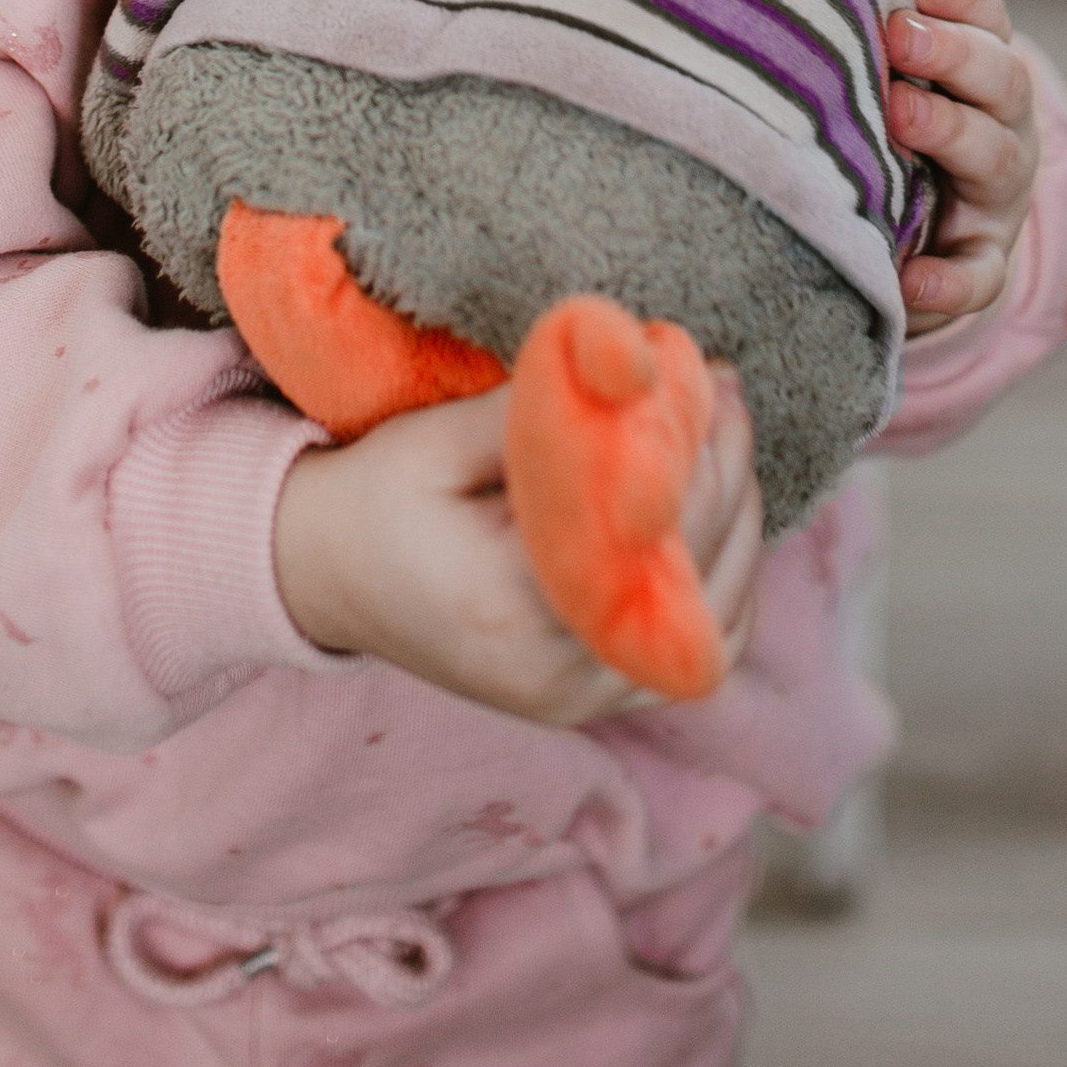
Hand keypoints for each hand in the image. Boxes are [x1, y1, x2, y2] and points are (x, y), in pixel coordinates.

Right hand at [272, 368, 761, 727]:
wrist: (325, 577)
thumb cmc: (377, 498)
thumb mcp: (436, 439)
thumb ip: (536, 412)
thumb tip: (630, 365)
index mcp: (516, 609)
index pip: (652, 532)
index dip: (694, 445)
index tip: (700, 367)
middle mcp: (558, 677)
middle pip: (695, 574)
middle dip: (725, 470)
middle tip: (726, 385)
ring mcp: (579, 701)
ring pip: (713, 626)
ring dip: (741, 530)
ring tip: (730, 438)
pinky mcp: (589, 699)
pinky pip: (690, 660)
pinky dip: (724, 591)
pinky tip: (723, 519)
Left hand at [886, 0, 1041, 342]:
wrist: (936, 229)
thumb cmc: (898, 120)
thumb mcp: (899, 74)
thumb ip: (873, 32)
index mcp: (985, 69)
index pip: (988, 19)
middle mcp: (1005, 125)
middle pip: (1000, 78)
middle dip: (951, 52)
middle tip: (897, 34)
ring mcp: (999, 197)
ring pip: (995, 159)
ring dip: (950, 132)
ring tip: (899, 117)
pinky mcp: (982, 261)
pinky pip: (978, 275)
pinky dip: (949, 280)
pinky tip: (913, 279)